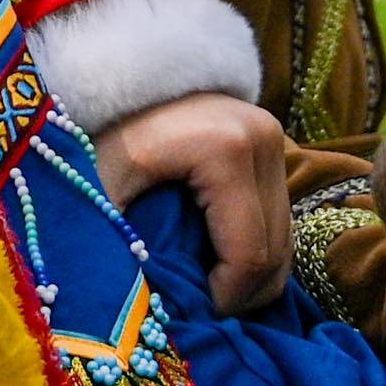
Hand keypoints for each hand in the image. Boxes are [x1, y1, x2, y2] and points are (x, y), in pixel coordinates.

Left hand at [95, 89, 293, 312]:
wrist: (119, 68)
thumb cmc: (102, 129)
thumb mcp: (101, 185)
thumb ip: (120, 244)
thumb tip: (146, 317)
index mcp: (226, 151)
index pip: (248, 254)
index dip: (223, 297)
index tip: (189, 313)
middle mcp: (264, 142)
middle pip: (275, 252)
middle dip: (241, 295)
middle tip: (201, 312)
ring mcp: (275, 142)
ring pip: (284, 241)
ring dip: (252, 278)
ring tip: (208, 292)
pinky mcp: (274, 147)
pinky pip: (279, 221)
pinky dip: (256, 252)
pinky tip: (219, 265)